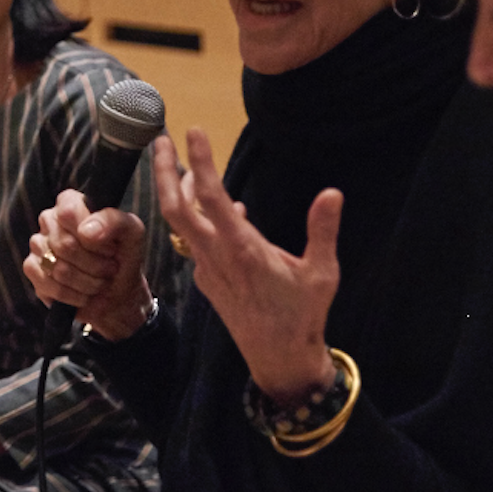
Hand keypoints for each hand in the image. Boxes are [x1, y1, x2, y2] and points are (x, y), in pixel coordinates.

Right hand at [23, 188, 154, 340]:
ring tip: (100, 283)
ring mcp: (37, 244)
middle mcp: (49, 219)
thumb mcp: (132, 234)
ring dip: (88, 283)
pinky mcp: (32, 269)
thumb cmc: (123, 258)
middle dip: (95, 265)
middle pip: (65, 245)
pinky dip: (73, 295)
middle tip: (109, 270)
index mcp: (71, 202)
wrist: (116, 292)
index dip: (93, 237)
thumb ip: (115, 221)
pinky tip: (84, 294)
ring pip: (59, 269)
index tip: (111, 249)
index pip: (69, 212)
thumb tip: (86, 232)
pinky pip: (49, 285)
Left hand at [156, 129, 341, 404]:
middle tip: (160, 139)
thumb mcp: (322, 273)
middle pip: (176, 208)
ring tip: (186, 164)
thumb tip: (332, 192)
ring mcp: (207, 270)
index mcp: (243, 250)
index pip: (213, 198)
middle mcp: (217, 257)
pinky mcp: (206, 281)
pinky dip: (199, 218)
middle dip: (165, 171)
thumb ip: (323, 230)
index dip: (201, 161)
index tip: (192, 131)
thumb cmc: (303, 316)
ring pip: (182, 224)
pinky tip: (220, 210)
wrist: (278, 360)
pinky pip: (195, 241)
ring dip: (180, 192)